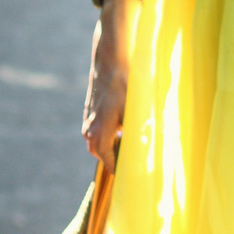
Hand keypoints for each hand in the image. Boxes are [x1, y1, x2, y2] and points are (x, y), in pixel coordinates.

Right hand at [82, 11, 128, 172]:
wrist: (111, 56)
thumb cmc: (127, 80)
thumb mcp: (137, 107)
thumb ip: (139, 129)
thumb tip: (145, 147)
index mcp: (101, 128)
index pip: (106, 157)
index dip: (117, 168)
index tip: (127, 177)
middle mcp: (90, 125)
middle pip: (98, 151)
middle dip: (112, 159)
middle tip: (129, 165)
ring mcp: (89, 116)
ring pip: (95, 140)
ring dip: (109, 146)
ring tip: (126, 148)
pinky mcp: (91, 109)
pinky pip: (95, 129)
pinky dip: (106, 135)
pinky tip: (121, 130)